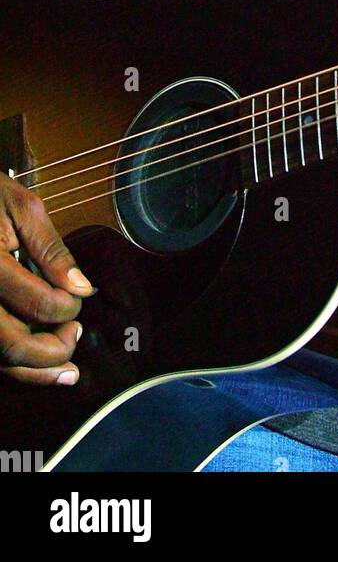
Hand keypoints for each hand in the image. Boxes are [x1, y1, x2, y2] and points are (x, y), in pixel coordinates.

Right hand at [0, 170, 94, 385]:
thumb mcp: (23, 209)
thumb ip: (52, 249)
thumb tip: (82, 288)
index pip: (37, 303)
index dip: (68, 308)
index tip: (80, 296)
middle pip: (12, 346)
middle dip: (52, 351)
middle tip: (75, 336)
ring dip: (34, 371)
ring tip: (67, 371)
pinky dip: (15, 365)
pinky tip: (38, 366)